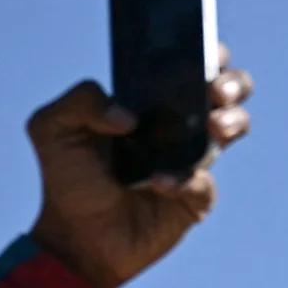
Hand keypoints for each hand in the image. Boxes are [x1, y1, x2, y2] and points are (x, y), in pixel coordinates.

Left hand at [27, 48, 254, 287]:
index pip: (192, 61)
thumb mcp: (52, 128)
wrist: (76, 237)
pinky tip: (157, 182)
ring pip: (236, 125)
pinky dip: (185, 177)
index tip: (205, 52)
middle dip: (232, 83)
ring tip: (211, 127)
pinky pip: (204, 180)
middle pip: (230, 88)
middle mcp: (181, 122)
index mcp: (153, 98)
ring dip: (231, 120)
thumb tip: (126, 116)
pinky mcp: (196, 196)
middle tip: (214, 92)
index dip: (208, 51)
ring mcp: (193, 158)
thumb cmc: (69, 178)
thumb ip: (79, 101)